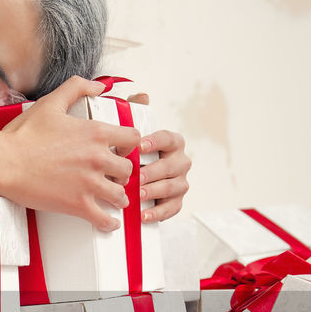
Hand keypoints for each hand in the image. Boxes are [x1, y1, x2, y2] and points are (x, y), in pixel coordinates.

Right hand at [0, 76, 139, 231]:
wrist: (4, 162)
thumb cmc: (23, 135)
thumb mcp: (51, 103)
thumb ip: (77, 88)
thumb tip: (100, 85)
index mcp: (95, 133)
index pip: (133, 139)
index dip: (129, 146)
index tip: (121, 151)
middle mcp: (98, 158)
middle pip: (128, 170)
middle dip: (122, 174)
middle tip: (114, 177)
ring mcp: (89, 183)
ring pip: (120, 195)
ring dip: (117, 198)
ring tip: (112, 200)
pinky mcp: (77, 205)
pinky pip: (104, 219)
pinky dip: (108, 222)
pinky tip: (107, 222)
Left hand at [124, 90, 190, 221]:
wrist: (132, 179)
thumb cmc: (130, 153)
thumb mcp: (130, 132)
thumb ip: (135, 112)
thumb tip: (142, 96)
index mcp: (172, 143)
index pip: (169, 138)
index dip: (156, 142)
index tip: (140, 146)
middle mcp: (180, 161)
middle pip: (172, 165)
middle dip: (154, 171)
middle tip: (137, 176)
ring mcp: (180, 182)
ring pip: (173, 186)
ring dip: (155, 191)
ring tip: (139, 195)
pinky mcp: (176, 202)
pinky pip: (172, 208)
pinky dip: (158, 213)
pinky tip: (143, 215)